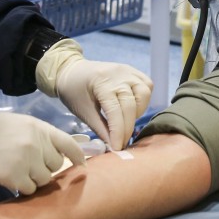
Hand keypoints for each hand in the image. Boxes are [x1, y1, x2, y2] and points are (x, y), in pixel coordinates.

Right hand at [0, 104, 85, 194]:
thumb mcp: (22, 124)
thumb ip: (40, 136)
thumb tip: (55, 152)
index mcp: (41, 128)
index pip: (68, 143)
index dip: (77, 156)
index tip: (81, 165)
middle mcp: (38, 144)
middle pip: (56, 164)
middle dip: (46, 167)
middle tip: (31, 165)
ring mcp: (28, 161)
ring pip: (44, 179)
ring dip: (35, 179)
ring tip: (20, 172)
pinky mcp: (16, 177)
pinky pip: (30, 189)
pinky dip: (23, 187)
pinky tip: (13, 179)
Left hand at [36, 39, 152, 150]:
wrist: (71, 70)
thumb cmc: (73, 91)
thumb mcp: (83, 111)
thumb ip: (100, 128)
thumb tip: (114, 147)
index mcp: (102, 83)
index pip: (116, 111)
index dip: (118, 132)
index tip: (117, 149)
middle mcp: (119, 74)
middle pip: (131, 104)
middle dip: (127, 128)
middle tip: (121, 143)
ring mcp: (128, 70)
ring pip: (144, 92)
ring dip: (138, 112)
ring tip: (126, 121)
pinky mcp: (132, 70)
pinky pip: (147, 84)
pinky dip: (143, 99)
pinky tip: (132, 108)